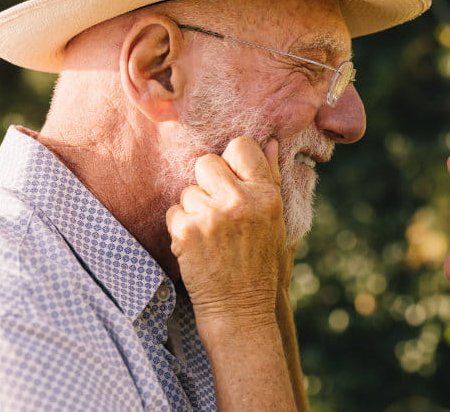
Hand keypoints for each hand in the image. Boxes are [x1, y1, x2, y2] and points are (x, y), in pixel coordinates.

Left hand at [167, 136, 286, 323]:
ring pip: (188, 190)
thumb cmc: (260, 263)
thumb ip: (270, 178)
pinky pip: (174, 211)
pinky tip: (198, 246)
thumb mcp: (275, 220)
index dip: (232, 160)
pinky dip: (181, 228)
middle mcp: (240, 201)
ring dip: (194, 209)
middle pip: (206, 162)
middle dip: (207, 183)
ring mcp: (211, 216)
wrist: (239, 308)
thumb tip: (270, 141)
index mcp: (266, 195)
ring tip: (211, 234)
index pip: (241, 146)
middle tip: (219, 210)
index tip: (232, 179)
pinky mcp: (186, 232)